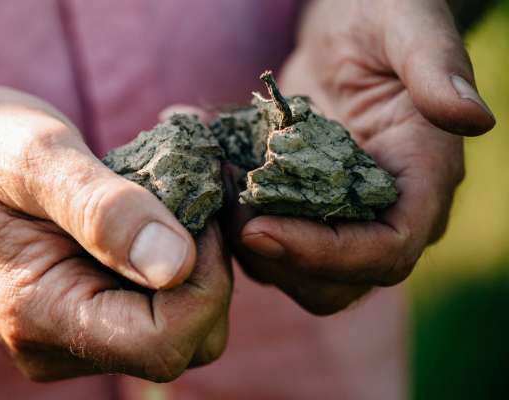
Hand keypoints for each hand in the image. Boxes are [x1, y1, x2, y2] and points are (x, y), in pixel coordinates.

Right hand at [0, 86, 232, 380]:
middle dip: (208, 276)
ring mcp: (70, 338)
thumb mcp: (38, 157)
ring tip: (170, 203)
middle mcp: (55, 345)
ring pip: (180, 332)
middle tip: (191, 201)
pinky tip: (153, 219)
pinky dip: (174, 267)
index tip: (198, 210)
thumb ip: (104, 211)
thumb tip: (177, 264)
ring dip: (196, 269)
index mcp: (40, 315)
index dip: (205, 281)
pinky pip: (158, 313)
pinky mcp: (84, 319)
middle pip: (184, 345)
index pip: (164, 341)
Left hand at [219, 0, 494, 314]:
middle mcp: (382, 209)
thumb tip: (473, 118)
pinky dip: (231, 220)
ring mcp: (337, 212)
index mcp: (421, 178)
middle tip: (227, 211)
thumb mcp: (406, 24)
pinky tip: (206, 174)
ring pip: (294, 270)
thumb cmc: (381, 12)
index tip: (260, 231)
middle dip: (278, 259)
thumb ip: (435, 67)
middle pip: (338, 281)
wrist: (345, 24)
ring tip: (211, 187)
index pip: (387, 251)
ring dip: (245, 244)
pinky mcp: (299, 205)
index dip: (326, 256)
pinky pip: (264, 238)